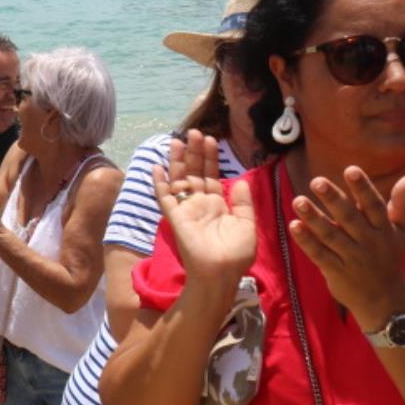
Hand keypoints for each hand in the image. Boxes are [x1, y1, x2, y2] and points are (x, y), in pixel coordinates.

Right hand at [150, 130, 257, 283]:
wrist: (221, 273)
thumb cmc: (236, 254)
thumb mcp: (247, 225)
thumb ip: (242, 203)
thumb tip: (239, 179)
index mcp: (217, 206)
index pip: (211, 176)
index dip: (211, 158)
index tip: (212, 140)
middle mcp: (200, 204)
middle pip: (194, 173)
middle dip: (195, 153)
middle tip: (196, 132)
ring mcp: (186, 209)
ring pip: (179, 179)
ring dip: (178, 161)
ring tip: (178, 140)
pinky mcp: (175, 216)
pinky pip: (164, 197)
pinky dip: (159, 182)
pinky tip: (156, 167)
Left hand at [290, 165, 404, 327]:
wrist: (386, 301)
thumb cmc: (389, 258)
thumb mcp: (399, 232)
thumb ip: (401, 204)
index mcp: (384, 230)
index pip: (374, 206)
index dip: (363, 188)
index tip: (350, 169)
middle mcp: (369, 243)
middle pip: (349, 218)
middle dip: (334, 199)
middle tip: (316, 181)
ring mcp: (352, 258)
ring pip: (331, 236)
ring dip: (314, 218)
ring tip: (298, 200)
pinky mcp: (336, 272)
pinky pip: (319, 255)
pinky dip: (307, 241)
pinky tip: (294, 226)